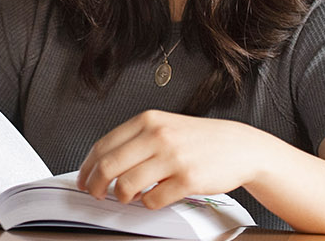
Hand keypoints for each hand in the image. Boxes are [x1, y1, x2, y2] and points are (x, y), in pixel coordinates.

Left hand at [76, 110, 271, 208]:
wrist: (240, 147)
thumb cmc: (199, 140)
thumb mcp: (164, 126)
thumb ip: (136, 140)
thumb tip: (103, 163)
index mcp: (148, 120)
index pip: (103, 145)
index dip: (87, 167)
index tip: (84, 179)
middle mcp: (158, 135)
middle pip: (109, 166)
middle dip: (96, 185)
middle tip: (97, 194)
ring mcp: (173, 157)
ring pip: (127, 185)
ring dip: (122, 196)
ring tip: (128, 197)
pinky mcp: (187, 179)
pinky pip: (153, 200)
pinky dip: (148, 204)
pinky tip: (153, 198)